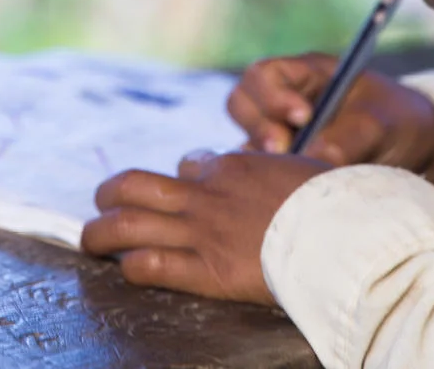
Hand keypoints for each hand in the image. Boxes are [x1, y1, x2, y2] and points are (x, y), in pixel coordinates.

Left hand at [82, 150, 330, 303]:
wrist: (342, 232)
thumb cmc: (332, 201)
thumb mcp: (301, 166)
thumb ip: (272, 167)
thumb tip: (259, 162)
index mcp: (232, 167)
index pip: (188, 165)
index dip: (178, 179)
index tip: (179, 191)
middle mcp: (206, 195)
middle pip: (134, 185)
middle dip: (110, 195)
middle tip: (103, 206)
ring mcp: (202, 232)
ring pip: (128, 224)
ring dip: (101, 232)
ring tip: (91, 241)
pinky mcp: (205, 270)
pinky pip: (151, 265)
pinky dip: (131, 267)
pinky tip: (128, 269)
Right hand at [228, 54, 433, 201]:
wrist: (416, 153)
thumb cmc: (397, 123)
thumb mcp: (380, 124)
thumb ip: (347, 139)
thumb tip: (312, 160)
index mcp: (306, 74)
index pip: (265, 75)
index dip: (274, 96)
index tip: (304, 118)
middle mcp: (284, 101)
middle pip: (241, 104)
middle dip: (260, 127)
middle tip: (285, 150)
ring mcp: (280, 134)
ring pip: (246, 141)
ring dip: (263, 158)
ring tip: (293, 173)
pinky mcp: (283, 165)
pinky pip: (258, 172)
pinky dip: (268, 180)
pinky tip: (291, 191)